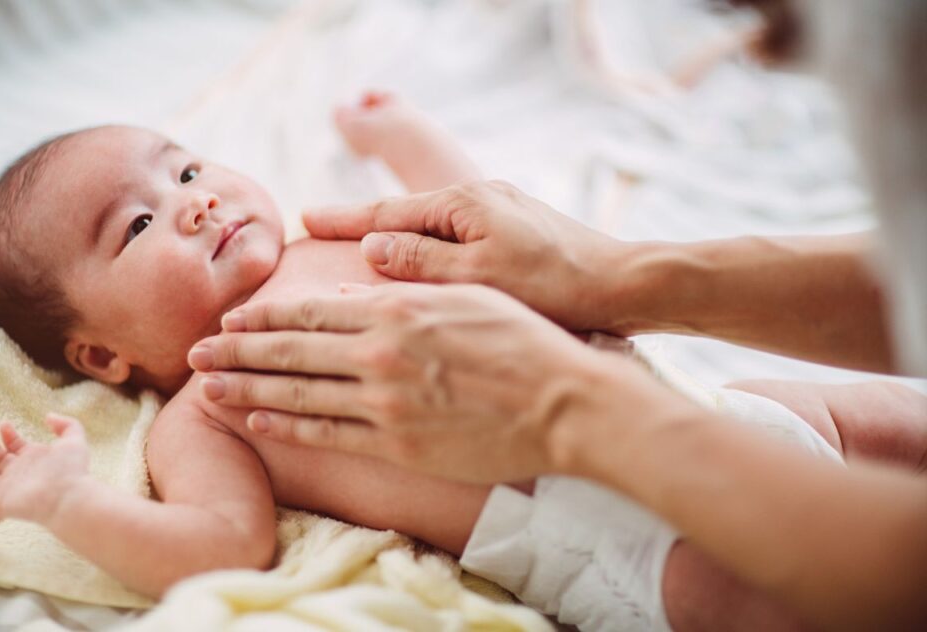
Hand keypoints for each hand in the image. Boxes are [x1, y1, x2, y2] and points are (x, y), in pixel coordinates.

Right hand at [0, 415, 90, 535]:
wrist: (69, 497)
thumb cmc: (72, 470)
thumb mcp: (74, 440)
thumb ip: (67, 424)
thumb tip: (48, 417)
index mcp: (34, 459)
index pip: (16, 445)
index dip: (8, 434)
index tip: (4, 424)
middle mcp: (21, 474)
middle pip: (0, 459)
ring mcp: (11, 490)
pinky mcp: (4, 506)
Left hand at [190, 283, 670, 482]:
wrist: (562, 400)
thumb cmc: (522, 338)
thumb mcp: (465, 293)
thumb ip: (406, 289)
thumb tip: (354, 291)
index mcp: (396, 309)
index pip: (308, 312)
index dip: (261, 317)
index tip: (228, 321)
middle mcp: (380, 353)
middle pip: (288, 350)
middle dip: (234, 352)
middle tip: (192, 355)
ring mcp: (385, 402)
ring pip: (296, 392)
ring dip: (245, 388)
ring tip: (206, 388)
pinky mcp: (398, 444)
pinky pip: (327, 434)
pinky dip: (286, 426)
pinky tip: (255, 419)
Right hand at [302, 180, 635, 331]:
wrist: (625, 285)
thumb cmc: (555, 286)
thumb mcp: (479, 277)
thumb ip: (421, 261)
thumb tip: (371, 247)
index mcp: (464, 204)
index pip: (387, 212)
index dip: (343, 220)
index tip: (305, 219)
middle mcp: (479, 198)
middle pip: (405, 212)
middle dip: (359, 221)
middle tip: (315, 222)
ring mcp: (499, 212)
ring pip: (430, 224)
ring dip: (393, 234)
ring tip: (357, 243)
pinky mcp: (516, 231)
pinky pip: (455, 236)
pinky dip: (426, 246)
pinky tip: (418, 258)